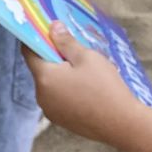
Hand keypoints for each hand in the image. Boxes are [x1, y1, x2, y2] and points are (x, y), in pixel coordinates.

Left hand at [26, 23, 147, 145]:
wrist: (123, 124)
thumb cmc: (104, 86)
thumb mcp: (87, 57)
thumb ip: (66, 42)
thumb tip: (52, 28)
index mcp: (44, 77)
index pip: (28, 53)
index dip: (36, 39)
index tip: (47, 31)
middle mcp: (41, 96)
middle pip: (41, 70)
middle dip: (53, 58)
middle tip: (74, 52)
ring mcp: (51, 111)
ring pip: (51, 85)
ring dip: (61, 76)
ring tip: (84, 72)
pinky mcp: (62, 121)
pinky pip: (59, 99)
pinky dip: (67, 91)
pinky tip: (87, 90)